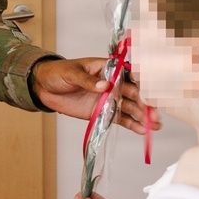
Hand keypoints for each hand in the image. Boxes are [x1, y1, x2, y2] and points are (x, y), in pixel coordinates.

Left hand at [31, 58, 160, 133]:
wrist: (43, 87)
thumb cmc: (58, 73)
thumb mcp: (71, 73)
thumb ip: (87, 81)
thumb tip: (104, 86)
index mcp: (106, 68)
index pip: (128, 74)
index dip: (141, 83)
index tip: (151, 92)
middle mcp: (111, 84)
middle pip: (132, 93)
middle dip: (145, 104)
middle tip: (155, 114)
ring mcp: (108, 98)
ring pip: (129, 108)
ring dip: (142, 116)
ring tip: (155, 125)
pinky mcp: (102, 112)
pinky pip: (119, 118)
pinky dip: (131, 124)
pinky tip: (142, 130)